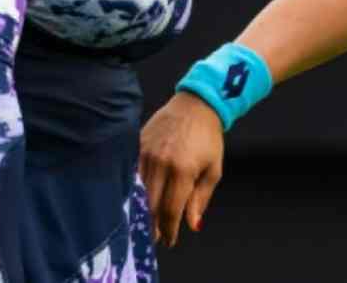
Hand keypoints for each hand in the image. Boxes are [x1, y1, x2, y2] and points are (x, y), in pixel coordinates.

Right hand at [140, 91, 224, 246]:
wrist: (196, 105)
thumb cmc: (208, 138)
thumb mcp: (213, 169)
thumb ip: (200, 199)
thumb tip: (192, 225)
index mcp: (183, 170)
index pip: (170, 209)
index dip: (169, 229)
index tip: (169, 241)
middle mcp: (161, 162)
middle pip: (151, 204)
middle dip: (152, 225)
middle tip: (154, 239)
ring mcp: (147, 153)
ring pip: (139, 191)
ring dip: (142, 211)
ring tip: (145, 225)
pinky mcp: (138, 145)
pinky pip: (133, 174)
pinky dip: (136, 191)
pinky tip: (137, 201)